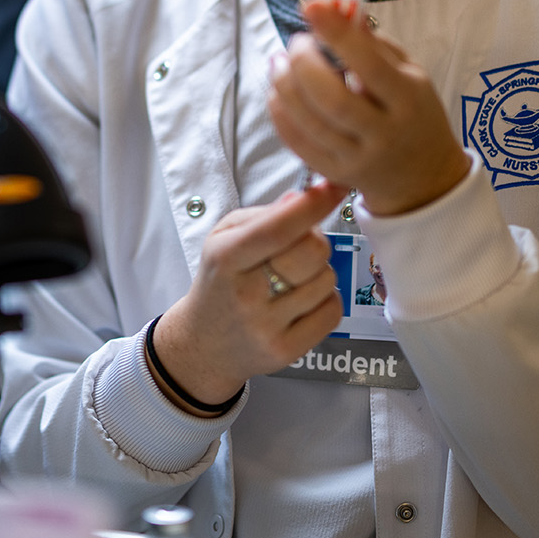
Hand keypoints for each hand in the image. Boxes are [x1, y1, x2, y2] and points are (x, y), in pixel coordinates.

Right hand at [151, 181, 345, 406]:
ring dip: (319, 272)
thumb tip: (304, 198)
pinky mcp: (287, 350)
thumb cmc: (221, 282)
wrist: (204, 344)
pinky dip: (326, 299)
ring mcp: (266, 326)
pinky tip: (304, 301)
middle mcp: (245, 294)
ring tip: (294, 279)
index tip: (334, 187)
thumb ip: (263, 216)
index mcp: (226, 257)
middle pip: (312, 250)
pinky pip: (332, 311)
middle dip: (315, 239)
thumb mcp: (223, 239)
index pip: (278, 228)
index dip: (312, 205)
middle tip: (299, 246)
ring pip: (327, 280)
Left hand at [267, 0, 470, 217]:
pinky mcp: (335, 173)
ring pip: (310, 121)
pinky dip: (280, 113)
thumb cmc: (414, 112)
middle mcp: (385, 132)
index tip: (312, 6)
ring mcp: (358, 157)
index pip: (370, 65)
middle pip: (333, 98)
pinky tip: (277, 92)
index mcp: (409, 99)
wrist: (424, 175)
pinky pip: (298, 143)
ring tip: (278, 62)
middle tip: (296, 42)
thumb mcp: (410, 74)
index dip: (337, 34)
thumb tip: (339, 11)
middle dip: (304, 63)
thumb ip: (375, 45)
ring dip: (284, 85)